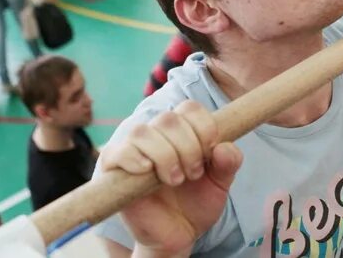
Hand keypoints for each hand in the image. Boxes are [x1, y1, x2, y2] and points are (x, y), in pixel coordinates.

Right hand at [100, 101, 241, 255]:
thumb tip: (224, 148)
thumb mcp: (220, 184)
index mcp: (182, 130)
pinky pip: (117, 152)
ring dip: (165, 155)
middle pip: (168, 119)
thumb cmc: (196, 203)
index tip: (211, 151)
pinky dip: (133, 158)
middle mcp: (156, 134)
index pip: (189, 108)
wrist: (178, 234)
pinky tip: (147, 170)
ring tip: (176, 180)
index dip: (204, 126)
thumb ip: (228, 164)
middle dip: (188, 147)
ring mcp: (133, 149)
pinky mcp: (114, 168)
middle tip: (194, 174)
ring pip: (143, 132)